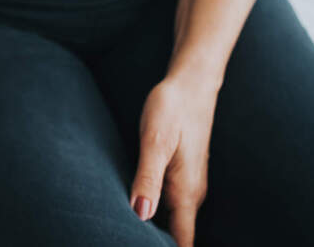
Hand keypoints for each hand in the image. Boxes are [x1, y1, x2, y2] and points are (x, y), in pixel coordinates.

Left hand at [130, 75, 216, 246]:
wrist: (190, 83)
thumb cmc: (171, 108)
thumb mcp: (155, 141)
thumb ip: (148, 178)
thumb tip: (141, 214)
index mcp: (186, 192)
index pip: (183, 240)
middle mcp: (191, 194)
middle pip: (177, 235)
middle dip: (155, 243)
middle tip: (122, 240)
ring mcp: (188, 185)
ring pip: (174, 221)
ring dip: (156, 231)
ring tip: (126, 234)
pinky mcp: (181, 174)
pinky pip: (171, 206)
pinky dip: (157, 213)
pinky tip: (138, 210)